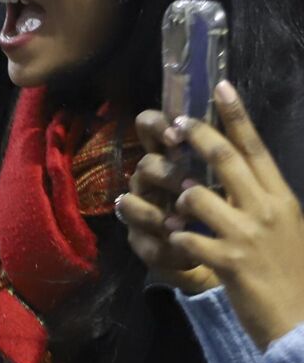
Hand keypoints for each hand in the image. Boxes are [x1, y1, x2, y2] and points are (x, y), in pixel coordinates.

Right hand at [117, 108, 216, 294]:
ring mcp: (143, 208)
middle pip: (145, 164)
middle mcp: (150, 179)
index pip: (149, 127)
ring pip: (131, 200)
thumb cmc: (227, 212)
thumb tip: (227, 105)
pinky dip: (162, 242)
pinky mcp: (142, 240)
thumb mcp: (232, 180)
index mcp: (172, 157)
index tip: (177, 135)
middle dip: (167, 173)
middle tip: (191, 185)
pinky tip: (182, 243)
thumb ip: (223, 150)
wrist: (225, 257)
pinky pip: (143, 240)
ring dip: (155, 210)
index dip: (156, 125)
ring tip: (181, 220)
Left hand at [167, 83, 303, 348]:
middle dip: (195, 135)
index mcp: (281, 198)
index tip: (221, 87)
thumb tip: (235, 173)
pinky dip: (174, 236)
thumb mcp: (286, 229)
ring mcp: (247, 235)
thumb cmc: (292, 274)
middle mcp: (266, 209)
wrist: (302, 325)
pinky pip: (187, 237)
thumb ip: (261, 200)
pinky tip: (173, 240)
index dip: (237, 116)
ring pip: (197, 194)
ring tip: (170, 202)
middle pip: (224, 158)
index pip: (256, 148)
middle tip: (174, 124)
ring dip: (177, 195)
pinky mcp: (229, 261)